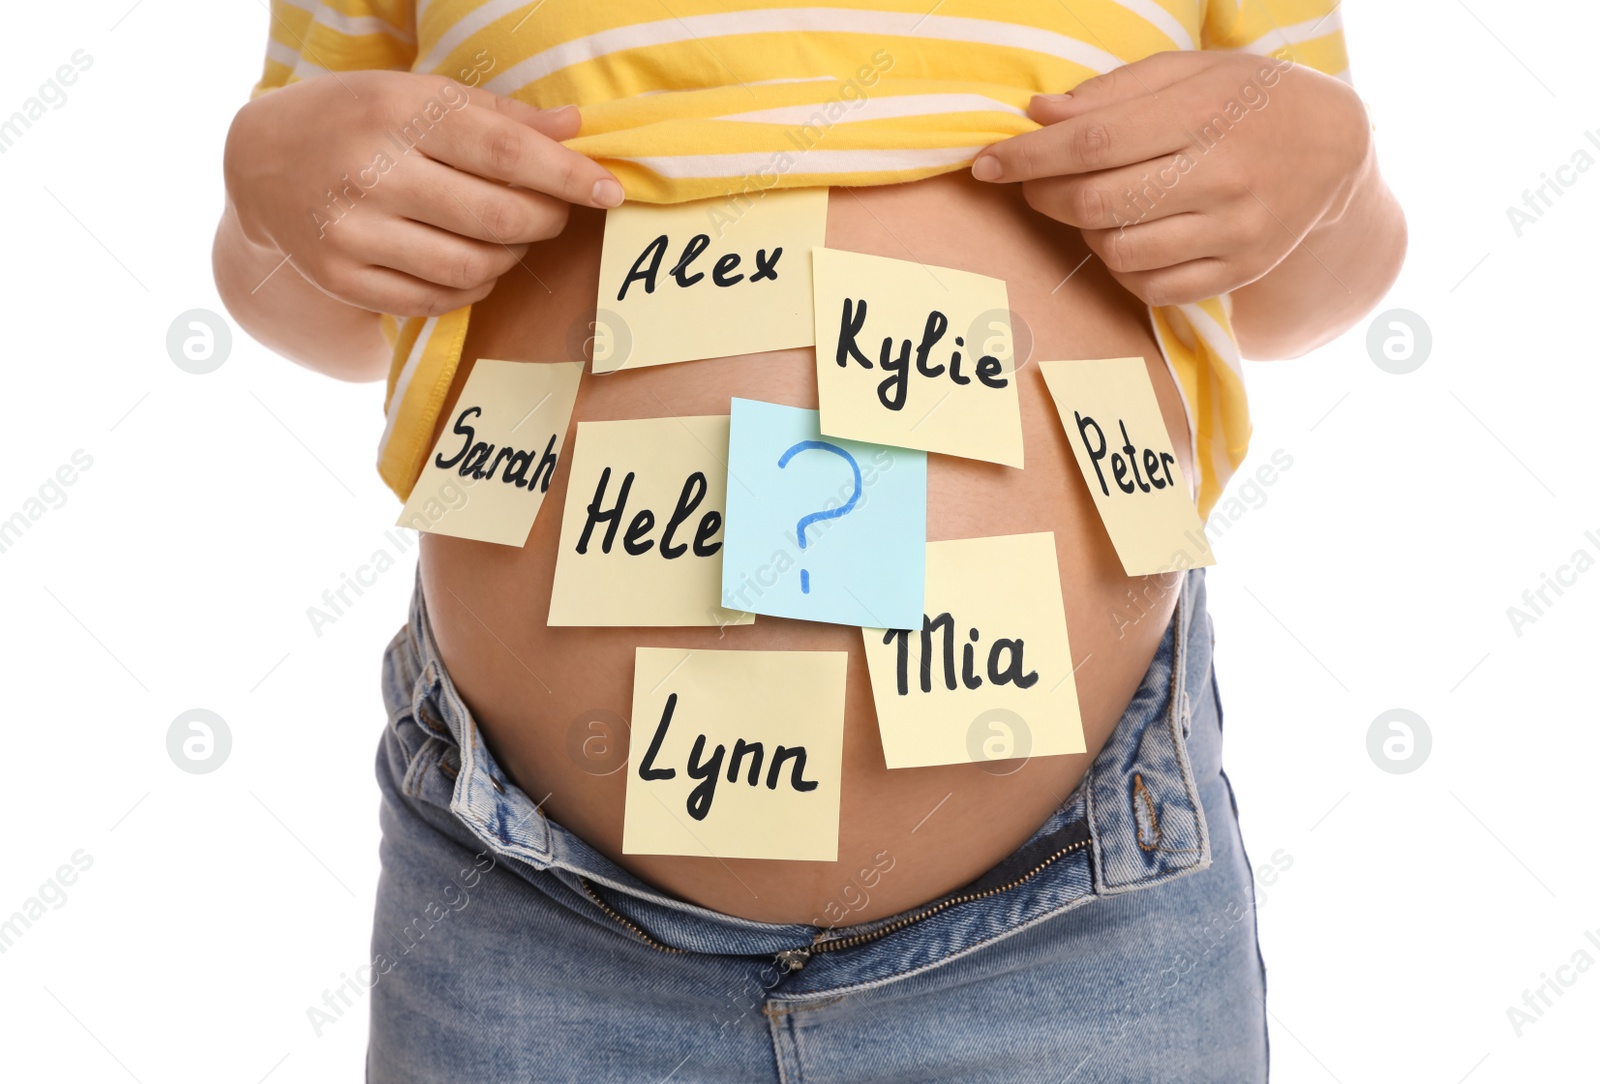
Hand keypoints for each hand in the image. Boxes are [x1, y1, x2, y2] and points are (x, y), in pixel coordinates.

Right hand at [223, 70, 622, 317]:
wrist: (262, 162)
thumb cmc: (360, 120)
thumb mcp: (419, 96)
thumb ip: (498, 116)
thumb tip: (575, 128)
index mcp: (396, 112)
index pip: (503, 152)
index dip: (566, 176)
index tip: (609, 191)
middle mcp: (370, 172)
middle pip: (497, 218)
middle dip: (544, 220)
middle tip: (553, 213)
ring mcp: (351, 231)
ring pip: (471, 265)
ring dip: (511, 257)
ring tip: (508, 236)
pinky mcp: (341, 277)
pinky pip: (436, 298)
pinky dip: (472, 285)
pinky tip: (472, 264)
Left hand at [972, 52, 1370, 306]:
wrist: (1334, 147)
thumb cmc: (1246, 98)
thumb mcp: (1189, 70)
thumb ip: (1114, 92)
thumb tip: (1039, 116)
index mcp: (1204, 114)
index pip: (1093, 143)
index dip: (1029, 158)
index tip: (987, 164)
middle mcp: (1223, 177)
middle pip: (1098, 204)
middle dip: (1045, 196)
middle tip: (1032, 184)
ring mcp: (1235, 232)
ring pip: (1119, 251)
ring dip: (1085, 232)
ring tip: (1093, 204)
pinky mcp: (1240, 272)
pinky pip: (1152, 288)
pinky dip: (1122, 267)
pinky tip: (1127, 236)